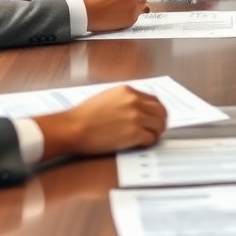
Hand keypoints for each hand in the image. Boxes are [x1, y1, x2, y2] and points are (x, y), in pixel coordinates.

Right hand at [38, 84, 167, 158]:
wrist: (73, 128)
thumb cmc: (83, 116)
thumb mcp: (107, 97)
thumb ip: (124, 100)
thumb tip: (136, 108)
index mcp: (128, 91)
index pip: (153, 99)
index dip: (156, 110)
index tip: (156, 117)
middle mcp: (134, 101)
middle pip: (160, 111)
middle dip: (161, 121)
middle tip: (158, 129)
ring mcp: (136, 117)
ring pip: (159, 125)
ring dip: (156, 132)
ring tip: (150, 137)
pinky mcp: (134, 134)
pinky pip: (151, 138)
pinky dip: (149, 142)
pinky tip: (142, 144)